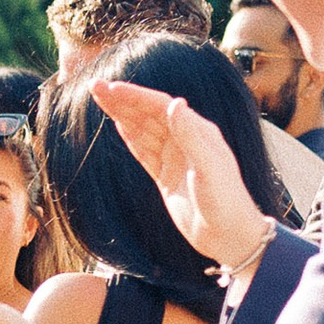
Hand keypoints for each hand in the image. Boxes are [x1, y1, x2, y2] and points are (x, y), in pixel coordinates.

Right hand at [91, 78, 273, 277]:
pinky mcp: (167, 177)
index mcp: (199, 132)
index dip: (135, 96)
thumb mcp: (209, 169)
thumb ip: (191, 136)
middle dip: (122, 100)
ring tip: (100, 99)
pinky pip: (145, 152)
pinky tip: (119, 125)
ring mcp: (175, 159)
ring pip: (143, 130)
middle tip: (94, 86)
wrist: (229, 237)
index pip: (161, 106)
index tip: (110, 89)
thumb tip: (174, 103)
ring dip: (122, 114)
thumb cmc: (226, 203)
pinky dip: (131, 138)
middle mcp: (186, 141)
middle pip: (148, 114)